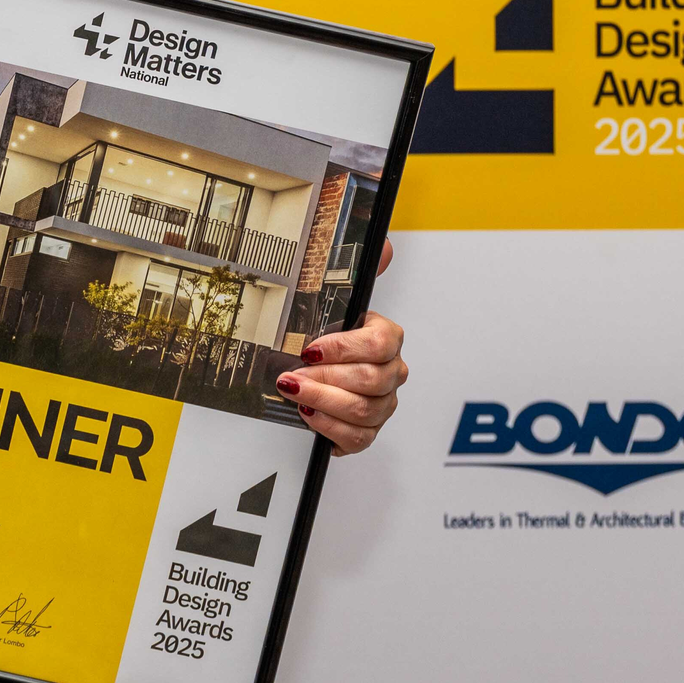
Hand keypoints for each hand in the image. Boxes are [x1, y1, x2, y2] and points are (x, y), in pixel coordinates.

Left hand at [277, 238, 406, 454]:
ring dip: (322, 402)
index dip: (344, 347)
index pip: (381, 343)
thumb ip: (358, 271)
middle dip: (325, 378)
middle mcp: (390, 372)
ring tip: (295, 392)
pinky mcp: (368, 429)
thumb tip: (383, 245)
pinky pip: (358, 438)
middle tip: (292, 375)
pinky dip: (330, 428)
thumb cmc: (330, 334)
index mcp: (387, 338)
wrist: (324, 368)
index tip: (310, 348)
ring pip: (363, 410)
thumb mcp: (337, 301)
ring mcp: (382, 403)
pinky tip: (309, 416)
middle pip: (369, 380)